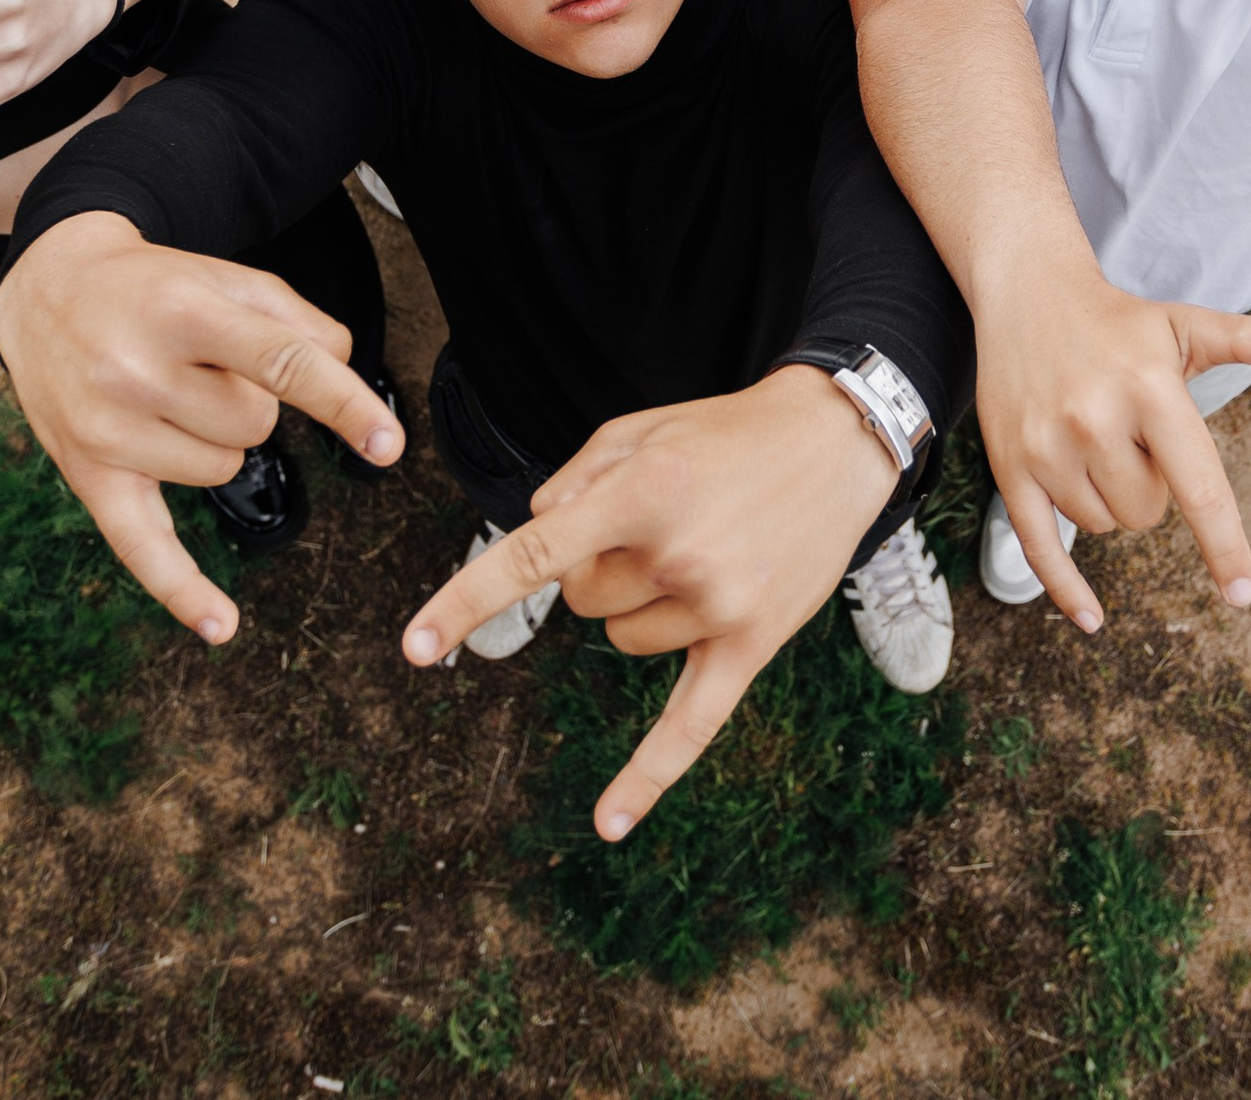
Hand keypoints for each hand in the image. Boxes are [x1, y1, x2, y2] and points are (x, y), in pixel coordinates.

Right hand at [0, 213, 402, 641]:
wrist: (50, 289)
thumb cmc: (156, 286)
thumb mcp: (227, 278)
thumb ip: (298, 318)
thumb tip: (345, 364)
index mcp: (184, 312)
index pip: (281, 364)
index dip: (343, 402)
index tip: (388, 443)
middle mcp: (137, 372)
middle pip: (255, 425)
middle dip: (251, 398)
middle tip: (204, 364)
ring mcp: (107, 430)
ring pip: (223, 469)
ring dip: (218, 439)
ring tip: (172, 393)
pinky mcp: (87, 474)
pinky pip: (143, 546)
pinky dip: (183, 589)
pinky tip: (221, 625)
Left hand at [401, 368, 899, 839]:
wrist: (836, 438)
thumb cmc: (725, 431)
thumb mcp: (641, 427)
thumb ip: (573, 478)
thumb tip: (535, 540)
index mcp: (639, 492)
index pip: (532, 556)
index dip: (467, 602)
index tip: (414, 648)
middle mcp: (675, 554)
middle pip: (582, 600)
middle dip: (600, 565)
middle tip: (659, 522)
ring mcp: (715, 604)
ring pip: (621, 640)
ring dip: (636, 608)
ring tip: (697, 554)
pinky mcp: (752, 642)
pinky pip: (690, 726)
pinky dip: (646, 777)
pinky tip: (607, 825)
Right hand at [976, 261, 1250, 631]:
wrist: (1027, 291)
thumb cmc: (1117, 320)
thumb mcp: (1181, 324)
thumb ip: (1242, 338)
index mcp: (1150, 390)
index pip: (1199, 486)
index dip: (1224, 546)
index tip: (1242, 594)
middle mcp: (1097, 421)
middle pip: (1147, 512)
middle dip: (1149, 486)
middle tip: (1132, 433)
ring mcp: (1048, 447)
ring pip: (1103, 525)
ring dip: (1108, 499)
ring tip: (1093, 438)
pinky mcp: (1010, 465)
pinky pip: (1040, 546)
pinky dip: (1066, 588)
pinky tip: (1092, 618)